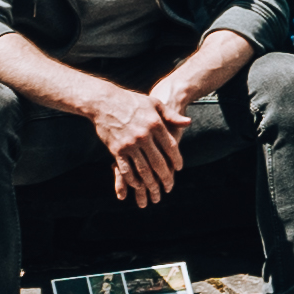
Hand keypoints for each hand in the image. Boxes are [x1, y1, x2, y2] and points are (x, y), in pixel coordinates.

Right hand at [92, 82, 188, 206]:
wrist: (104, 101)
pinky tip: (137, 185)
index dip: (176, 160)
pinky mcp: (117, 149)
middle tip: (169, 187)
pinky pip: (126, 169)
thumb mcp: (154, 103)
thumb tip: (188, 123)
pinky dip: (133, 180)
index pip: (171, 147)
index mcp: (155, 124)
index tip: (179, 169)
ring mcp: (130, 144)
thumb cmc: (131, 101)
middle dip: (166, 177)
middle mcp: (144, 135)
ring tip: (155, 192)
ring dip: (150, 183)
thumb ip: (171, 115)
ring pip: (144, 169)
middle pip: (159, 162)